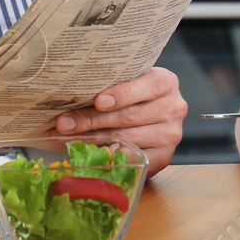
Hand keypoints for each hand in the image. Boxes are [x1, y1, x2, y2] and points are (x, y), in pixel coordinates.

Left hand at [54, 67, 188, 175]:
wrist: (152, 119)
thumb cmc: (134, 96)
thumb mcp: (129, 83)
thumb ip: (111, 84)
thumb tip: (71, 93)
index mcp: (166, 82)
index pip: (147, 86)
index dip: (122, 94)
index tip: (98, 101)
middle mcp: (174, 108)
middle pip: (130, 116)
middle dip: (93, 119)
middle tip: (64, 123)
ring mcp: (170, 134)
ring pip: (127, 137)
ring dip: (93, 138)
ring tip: (67, 137)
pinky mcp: (164, 157)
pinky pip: (132, 158)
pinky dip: (108, 155)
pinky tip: (89, 152)